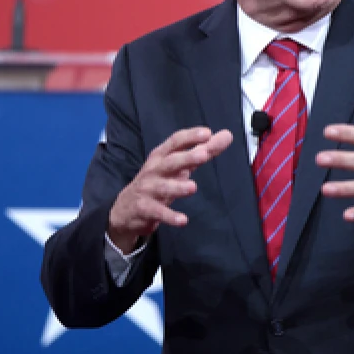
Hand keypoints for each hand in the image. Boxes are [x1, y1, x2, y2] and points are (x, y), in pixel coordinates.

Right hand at [107, 126, 232, 251]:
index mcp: (162, 156)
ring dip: (177, 187)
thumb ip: (204, 150)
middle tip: (204, 155)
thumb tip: (227, 135)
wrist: (126, 209)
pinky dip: (170, 216)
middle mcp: (154, 170)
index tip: (207, 133)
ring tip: (193, 187)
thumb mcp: (179, 165)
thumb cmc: (159, 180)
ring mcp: (148, 189)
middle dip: (186, 158)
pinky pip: (158, 212)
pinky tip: (183, 220)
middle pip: (170, 162)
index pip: (175, 142)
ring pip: (163, 187)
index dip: (190, 137)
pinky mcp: (145, 208)